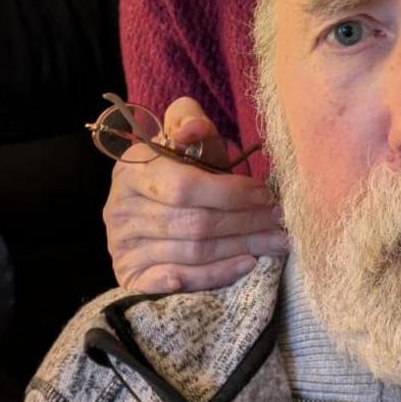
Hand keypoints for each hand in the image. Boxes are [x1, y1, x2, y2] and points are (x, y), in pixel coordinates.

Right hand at [103, 97, 288, 291]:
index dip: (231, 192)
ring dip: (241, 248)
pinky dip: (214, 275)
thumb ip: (189, 121)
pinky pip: (179, 280)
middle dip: (245, 223)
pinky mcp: (131, 276)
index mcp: (133, 169)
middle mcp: (120, 209)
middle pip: (195, 223)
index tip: (265, 194)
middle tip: (279, 222)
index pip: (186, 187)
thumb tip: (193, 128)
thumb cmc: (176, 166)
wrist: (147, 202)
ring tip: (274, 242)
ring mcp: (122, 246)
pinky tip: (245, 265)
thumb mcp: (184, 138)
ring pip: (193, 252)